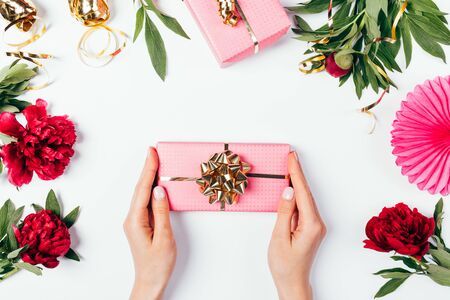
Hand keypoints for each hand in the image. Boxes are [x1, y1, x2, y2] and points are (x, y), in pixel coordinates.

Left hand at [124, 147, 176, 299]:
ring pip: (142, 194)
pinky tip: (155, 183)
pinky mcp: (141, 224)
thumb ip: (161, 212)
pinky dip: (150, 189)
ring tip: (155, 161)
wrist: (150, 282)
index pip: (143, 189)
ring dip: (148, 177)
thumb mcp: (164, 238)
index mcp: (135, 221)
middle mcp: (132, 219)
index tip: (152, 153)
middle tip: (153, 151)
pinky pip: (145, 202)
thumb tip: (159, 189)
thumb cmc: (158, 265)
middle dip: (147, 168)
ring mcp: (135, 221)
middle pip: (140, 188)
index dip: (148, 169)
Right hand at [268, 152, 326, 299]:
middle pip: (307, 193)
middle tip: (291, 156)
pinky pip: (303, 206)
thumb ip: (285, 213)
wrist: (292, 282)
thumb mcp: (280, 238)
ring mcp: (315, 225)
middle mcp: (317, 223)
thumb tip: (289, 191)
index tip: (292, 158)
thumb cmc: (285, 265)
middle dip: (298, 174)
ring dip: (298, 183)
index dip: (296, 174)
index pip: (303, 193)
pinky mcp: (310, 228)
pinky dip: (297, 195)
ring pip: (305, 199)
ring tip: (289, 167)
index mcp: (312, 225)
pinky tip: (291, 188)